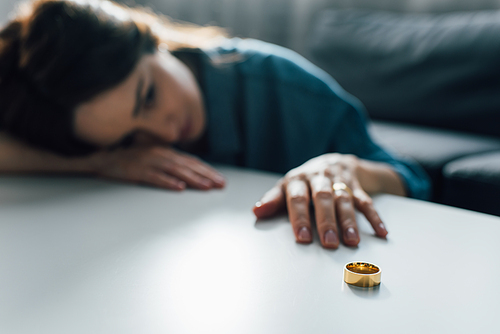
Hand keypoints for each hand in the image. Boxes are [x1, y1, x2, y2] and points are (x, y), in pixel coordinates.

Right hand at [89, 146, 224, 189]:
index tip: (220, 179)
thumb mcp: (153, 157)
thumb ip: (169, 163)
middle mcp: (160, 154)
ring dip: (192, 179)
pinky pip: (154, 177)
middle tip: (220, 184)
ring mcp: (148, 162)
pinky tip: (178, 188)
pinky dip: (167, 182)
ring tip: (206, 187)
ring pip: (175, 171)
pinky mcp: (136, 170)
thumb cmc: (129, 159)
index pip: (191, 161)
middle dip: (206, 175)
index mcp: (165, 152)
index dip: (207, 170)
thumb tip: (188, 174)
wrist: (102, 157)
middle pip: (188, 166)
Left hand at [253, 154, 388, 248]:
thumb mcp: (287, 187)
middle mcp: (319, 178)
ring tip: (352, 241)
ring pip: (345, 199)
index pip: (297, 198)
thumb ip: (273, 200)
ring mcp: (339, 180)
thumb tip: (256, 212)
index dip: (299, 217)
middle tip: (329, 242)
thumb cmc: (305, 180)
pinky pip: (366, 200)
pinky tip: (380, 232)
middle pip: (323, 198)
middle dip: (326, 221)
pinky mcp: (357, 185)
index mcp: (298, 179)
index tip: (302, 237)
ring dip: (349, 221)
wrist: (334, 160)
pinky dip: (374, 216)